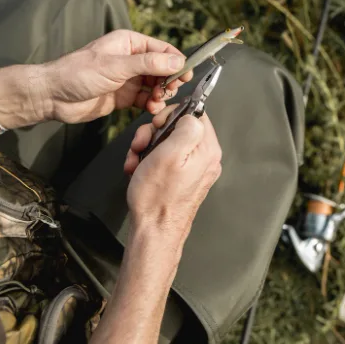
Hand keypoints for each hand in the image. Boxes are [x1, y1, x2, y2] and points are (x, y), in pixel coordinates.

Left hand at [40, 30, 193, 123]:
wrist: (54, 96)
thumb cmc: (77, 73)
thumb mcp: (116, 66)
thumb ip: (148, 64)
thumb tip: (177, 61)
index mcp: (129, 43)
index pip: (163, 49)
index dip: (177, 62)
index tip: (186, 75)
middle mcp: (131, 59)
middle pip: (163, 69)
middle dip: (169, 81)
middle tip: (168, 92)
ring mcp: (128, 79)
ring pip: (156, 86)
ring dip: (161, 95)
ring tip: (157, 102)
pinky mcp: (124, 96)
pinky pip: (146, 100)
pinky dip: (152, 105)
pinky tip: (151, 109)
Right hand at [123, 105, 222, 234]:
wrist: (153, 230)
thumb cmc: (157, 197)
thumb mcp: (170, 154)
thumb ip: (186, 127)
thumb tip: (191, 114)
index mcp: (207, 150)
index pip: (195, 113)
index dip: (171, 115)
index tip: (157, 127)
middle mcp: (205, 159)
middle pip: (178, 127)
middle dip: (154, 134)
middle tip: (142, 146)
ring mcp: (193, 170)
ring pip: (167, 142)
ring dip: (147, 148)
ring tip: (137, 162)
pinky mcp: (181, 179)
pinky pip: (165, 159)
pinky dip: (149, 161)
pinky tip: (139, 170)